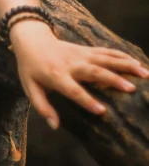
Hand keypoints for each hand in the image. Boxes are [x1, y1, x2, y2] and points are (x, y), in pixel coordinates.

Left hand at [10, 24, 148, 129]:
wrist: (31, 39)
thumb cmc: (30, 67)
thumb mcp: (29, 87)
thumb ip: (42, 107)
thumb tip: (55, 126)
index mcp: (56, 76)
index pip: (73, 90)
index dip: (87, 100)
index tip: (102, 111)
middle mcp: (71, 64)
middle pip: (94, 71)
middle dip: (113, 79)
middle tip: (132, 89)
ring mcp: (80, 54)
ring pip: (105, 58)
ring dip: (125, 64)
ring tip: (143, 73)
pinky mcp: (86, 49)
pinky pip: (106, 51)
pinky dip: (122, 55)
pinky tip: (136, 62)